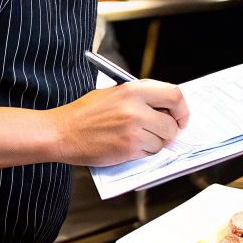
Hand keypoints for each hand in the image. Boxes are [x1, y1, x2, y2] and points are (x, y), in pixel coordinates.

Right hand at [41, 80, 189, 166]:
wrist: (61, 132)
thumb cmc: (84, 114)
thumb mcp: (112, 93)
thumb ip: (139, 98)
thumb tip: (165, 108)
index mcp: (132, 89)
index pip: (174, 95)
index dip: (181, 109)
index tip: (179, 117)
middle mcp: (135, 108)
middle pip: (172, 123)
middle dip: (170, 131)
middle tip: (161, 133)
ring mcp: (132, 129)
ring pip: (162, 141)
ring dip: (154, 143)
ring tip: (135, 139)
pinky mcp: (128, 148)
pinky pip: (150, 153)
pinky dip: (143, 152)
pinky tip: (126, 146)